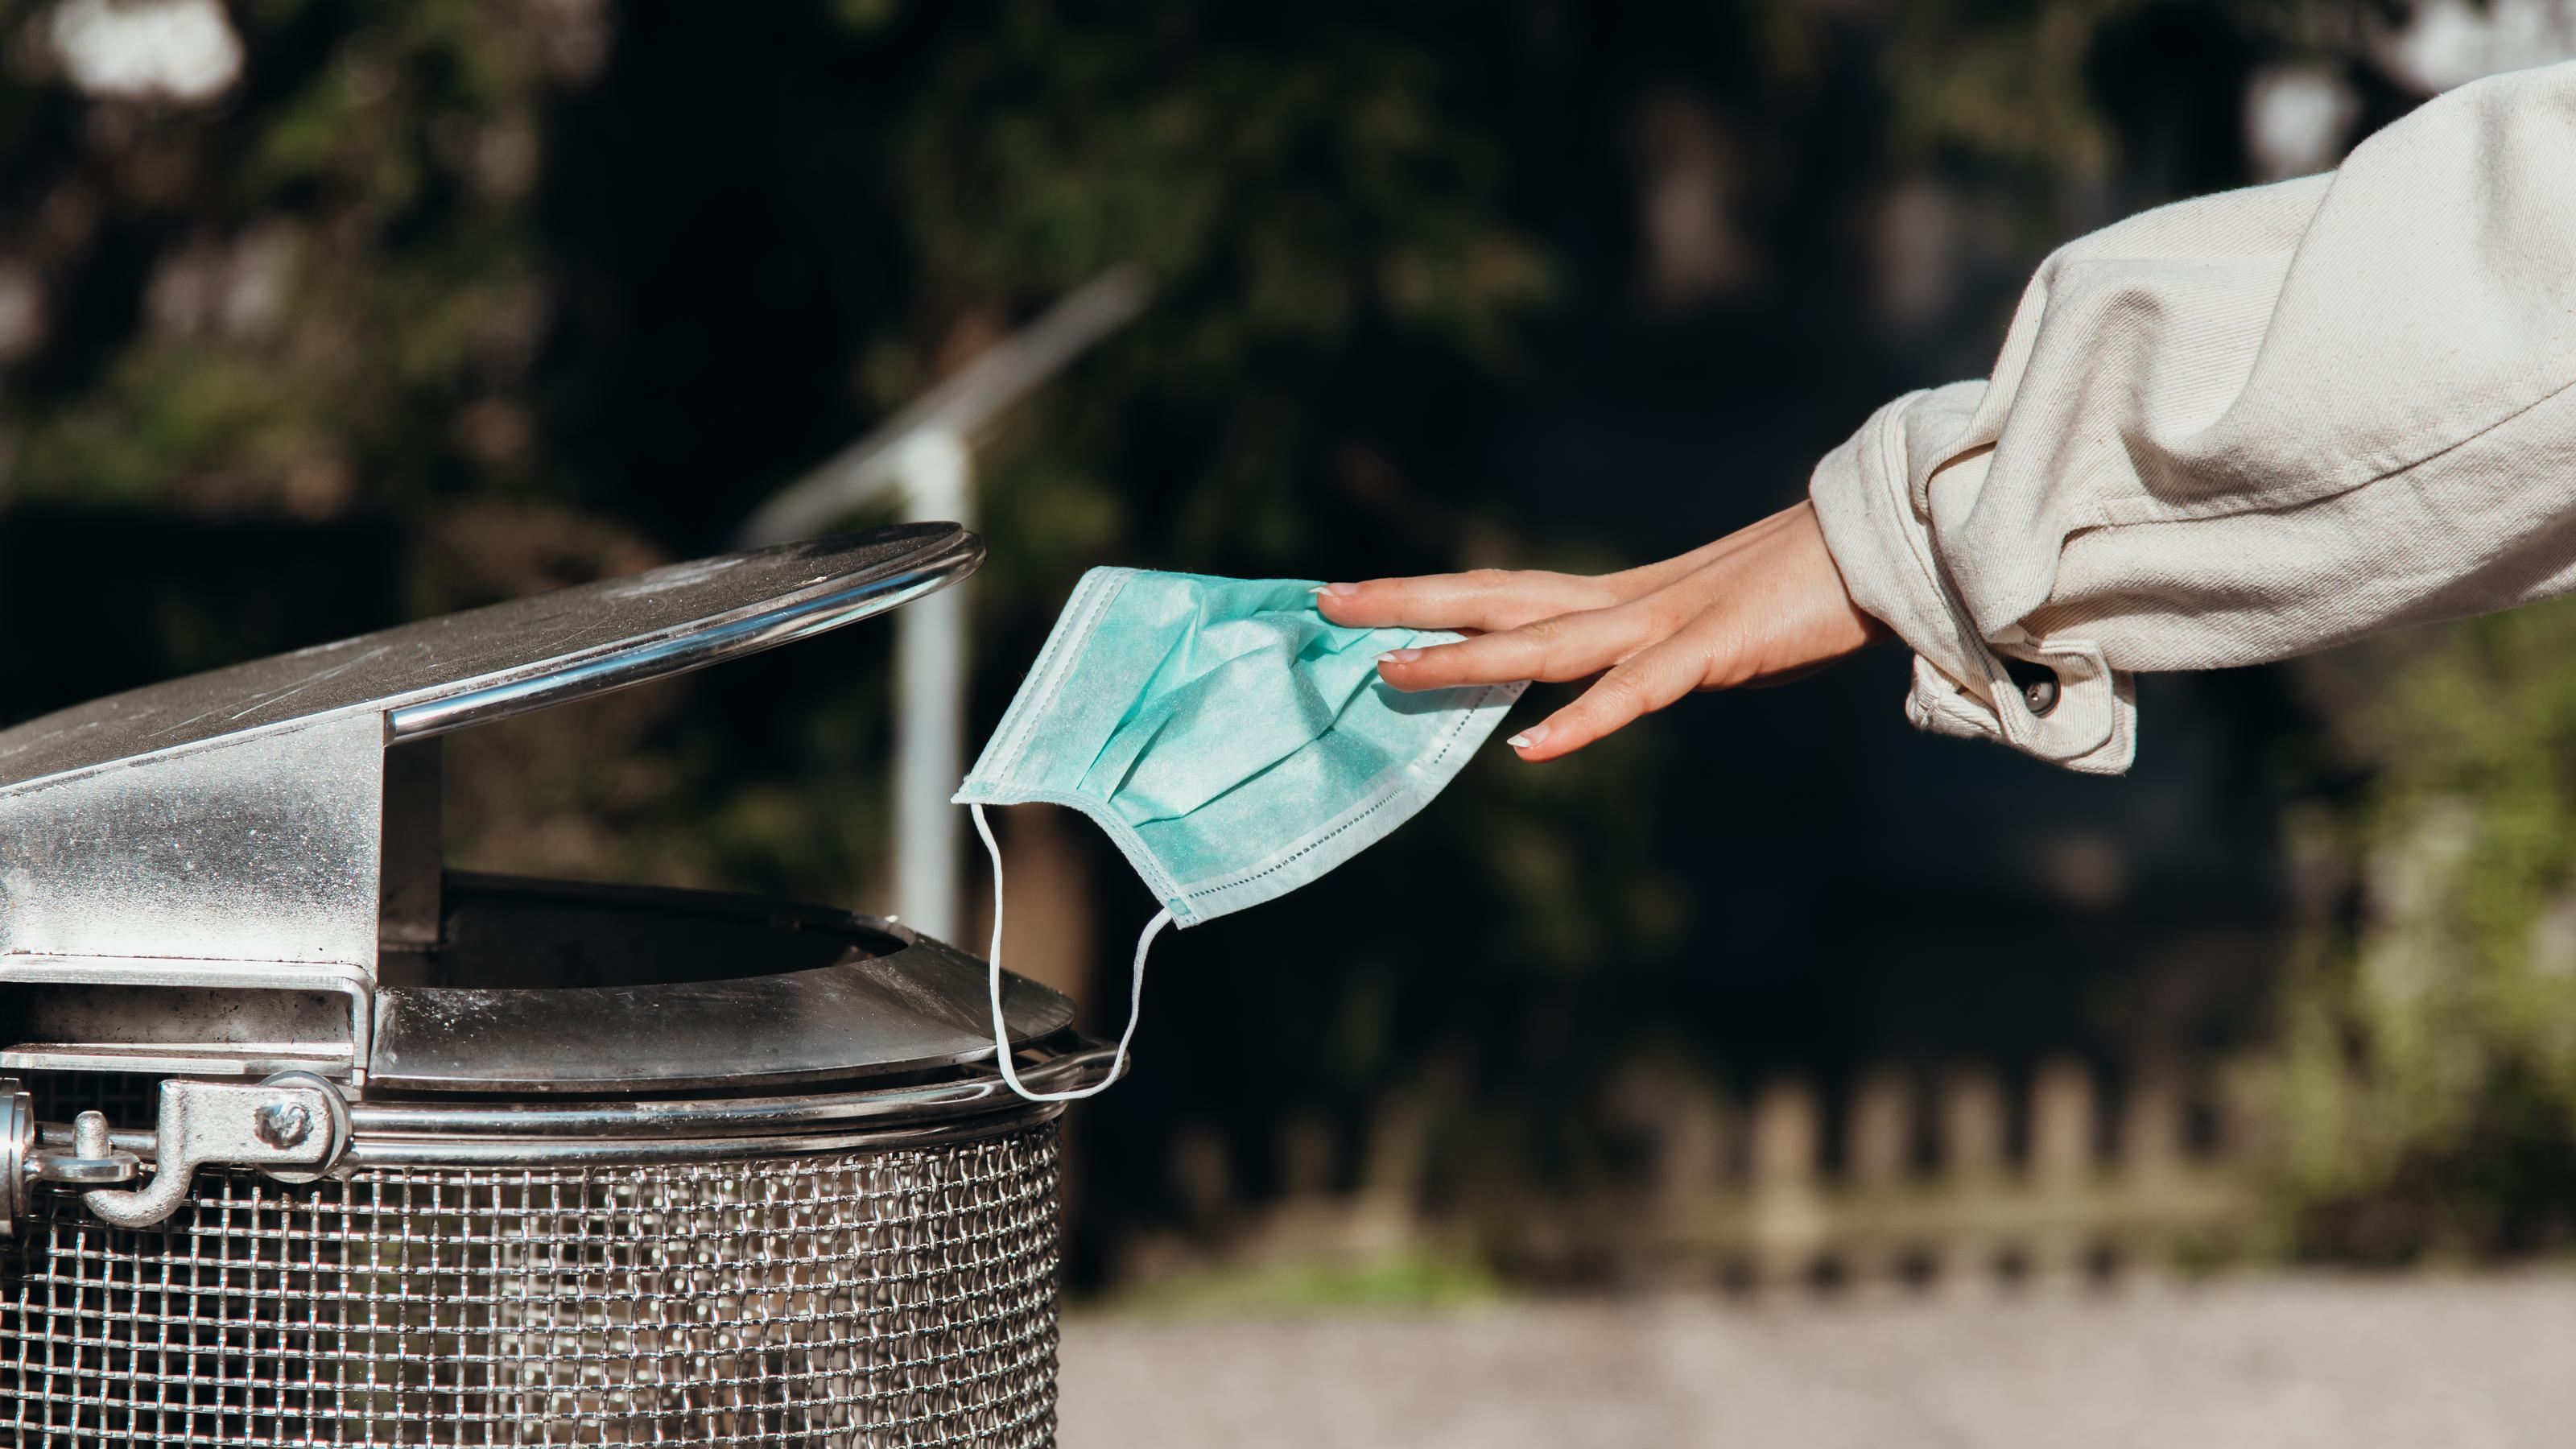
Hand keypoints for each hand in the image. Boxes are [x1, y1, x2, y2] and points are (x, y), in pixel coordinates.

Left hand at [1314, 500, 1887, 760]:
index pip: (1503, 591)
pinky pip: (1636, 693)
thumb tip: (1616, 678)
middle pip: (1496, 599)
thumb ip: (1655, 654)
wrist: (1892, 545)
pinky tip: (1530, 748)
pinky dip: (1582, 721)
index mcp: (1622, 598)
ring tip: (1388, 671)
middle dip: (1408, 602)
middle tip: (1322, 600)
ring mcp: (1667, 624)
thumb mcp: (1712, 628)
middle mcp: (1627, 602)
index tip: (1357, 598)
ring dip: (1464, 661)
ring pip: (1544, 643)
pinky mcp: (1716, 651)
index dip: (1430, 595)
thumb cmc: (1809, 591)